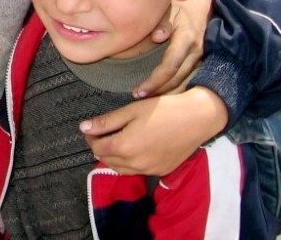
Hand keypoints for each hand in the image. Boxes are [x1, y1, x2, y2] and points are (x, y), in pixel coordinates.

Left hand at [79, 87, 227, 175]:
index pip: (97, 147)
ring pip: (120, 169)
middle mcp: (134, 164)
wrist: (196, 119)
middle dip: (100, 146)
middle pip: (106, 160)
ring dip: (113, 157)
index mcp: (124, 147)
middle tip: (101, 132)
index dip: (90, 137)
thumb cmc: (163, 110)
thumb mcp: (131, 111)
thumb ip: (106, 122)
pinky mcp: (160, 171)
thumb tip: (84, 127)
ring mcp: (148, 170)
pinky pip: (137, 171)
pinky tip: (133, 149)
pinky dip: (129, 163)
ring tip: (114, 140)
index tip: (90, 127)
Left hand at [134, 0, 211, 97]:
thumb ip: (163, 21)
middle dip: (158, 91)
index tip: (138, 91)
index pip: (171, 65)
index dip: (155, 81)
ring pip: (184, 82)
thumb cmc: (179, 6)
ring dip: (166, 93)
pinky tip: (161, 94)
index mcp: (187, 38)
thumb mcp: (170, 8)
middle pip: (178, 79)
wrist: (200, 4)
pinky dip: (175, 89)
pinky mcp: (200, 62)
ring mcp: (200, 58)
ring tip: (146, 99)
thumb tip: (158, 37)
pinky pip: (188, 80)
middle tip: (137, 96)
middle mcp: (196, 51)